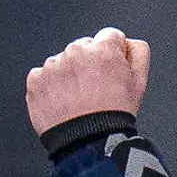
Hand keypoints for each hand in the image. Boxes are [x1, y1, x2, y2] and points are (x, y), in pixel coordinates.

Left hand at [26, 27, 150, 133]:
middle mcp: (76, 52)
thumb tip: (128, 42)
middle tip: (96, 87)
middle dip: (90, 62)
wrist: (87, 141)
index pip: (110, 36)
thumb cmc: (113, 115)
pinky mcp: (35, 80)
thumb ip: (138, 52)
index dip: (115, 54)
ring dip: (70, 73)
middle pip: (85, 47)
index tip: (112, 70)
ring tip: (79, 97)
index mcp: (104, 50)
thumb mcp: (140, 82)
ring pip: (64, 61)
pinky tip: (63, 100)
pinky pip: (43, 75)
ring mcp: (53, 66)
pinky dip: (51, 85)